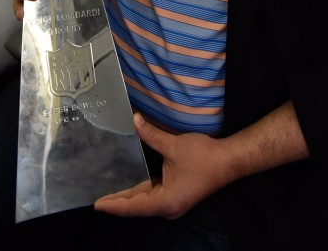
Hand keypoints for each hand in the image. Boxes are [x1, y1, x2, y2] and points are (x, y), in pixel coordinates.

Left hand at [94, 113, 234, 219]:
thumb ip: (152, 135)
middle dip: (120, 202)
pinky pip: (155, 195)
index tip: (98, 204)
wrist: (228, 161)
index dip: (115, 205)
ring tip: (111, 195)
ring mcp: (173, 203)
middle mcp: (168, 207)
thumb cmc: (202, 156)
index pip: (134, 206)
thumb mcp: (174, 146)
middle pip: (138, 206)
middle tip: (99, 201)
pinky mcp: (178, 195)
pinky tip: (133, 185)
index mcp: (165, 201)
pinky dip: (143, 191)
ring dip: (130, 197)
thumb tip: (135, 120)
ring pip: (146, 201)